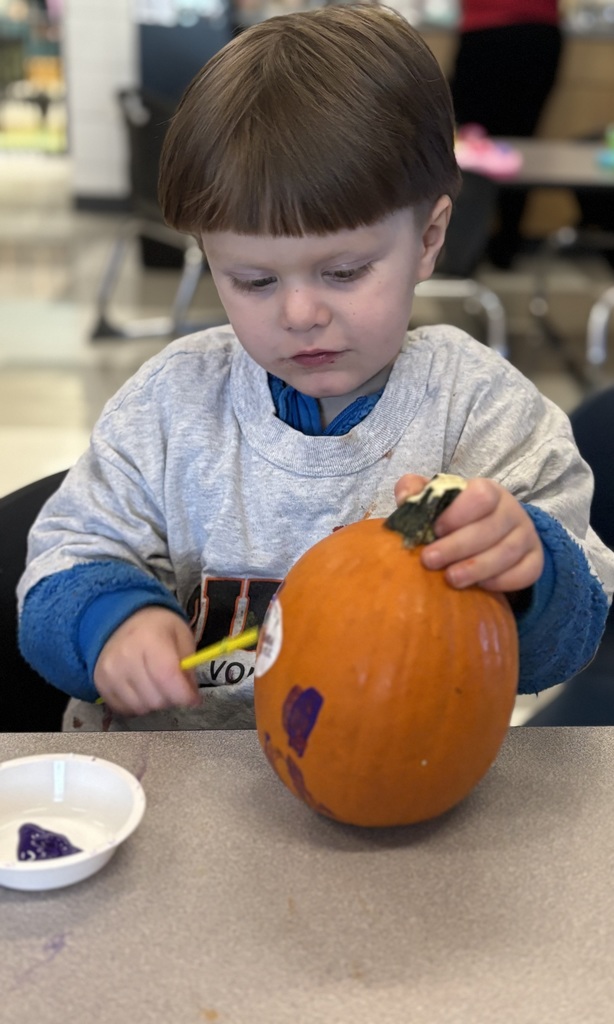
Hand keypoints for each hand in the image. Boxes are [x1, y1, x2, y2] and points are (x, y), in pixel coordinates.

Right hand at [94, 607, 199, 715]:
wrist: (122, 621)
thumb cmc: (158, 628)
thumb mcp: (182, 636)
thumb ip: (189, 667)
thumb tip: (191, 697)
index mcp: (150, 639)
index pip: (167, 677)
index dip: (184, 695)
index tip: (193, 698)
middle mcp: (125, 656)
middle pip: (156, 698)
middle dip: (170, 698)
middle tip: (173, 687)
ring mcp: (109, 672)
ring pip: (141, 708)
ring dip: (153, 702)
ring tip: (155, 685)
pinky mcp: (100, 684)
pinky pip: (125, 709)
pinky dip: (137, 704)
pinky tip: (140, 689)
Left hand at [394, 474, 543, 592]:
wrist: (492, 535)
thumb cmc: (457, 517)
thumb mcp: (438, 500)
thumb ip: (417, 492)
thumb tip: (404, 497)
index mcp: (488, 491)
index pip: (482, 495)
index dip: (458, 513)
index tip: (435, 529)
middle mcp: (512, 511)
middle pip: (491, 528)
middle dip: (458, 546)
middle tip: (430, 560)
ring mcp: (526, 536)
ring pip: (507, 552)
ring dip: (477, 567)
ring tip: (451, 579)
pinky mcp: (535, 561)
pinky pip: (525, 573)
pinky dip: (502, 581)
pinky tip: (480, 586)